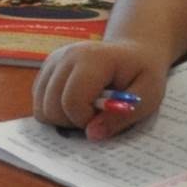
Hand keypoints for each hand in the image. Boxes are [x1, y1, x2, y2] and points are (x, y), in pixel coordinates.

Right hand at [34, 38, 168, 139]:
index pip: (72, 101)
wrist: (134, 51)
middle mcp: (66, 56)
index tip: (104, 117)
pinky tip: (77, 103)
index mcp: (92, 59)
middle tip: (96, 115)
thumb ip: (122, 117)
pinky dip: (55, 111)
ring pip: (41, 108)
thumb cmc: (143, 72)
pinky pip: (39, 102)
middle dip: (72, 121)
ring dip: (62, 118)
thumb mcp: (148, 96)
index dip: (85, 120)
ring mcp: (53, 61)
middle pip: (51, 107)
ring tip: (87, 109)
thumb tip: (91, 134)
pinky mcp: (47, 69)